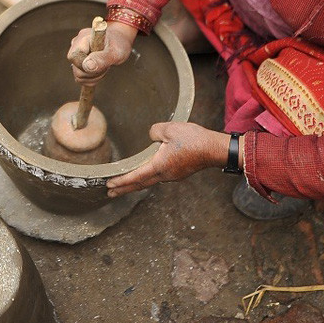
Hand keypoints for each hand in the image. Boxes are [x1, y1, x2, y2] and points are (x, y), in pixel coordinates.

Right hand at [68, 21, 135, 84]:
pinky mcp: (78, 61)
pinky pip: (81, 77)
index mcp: (83, 38)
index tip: (101, 63)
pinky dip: (92, 78)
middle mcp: (76, 44)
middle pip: (76, 69)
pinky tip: (100, 69)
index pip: (74, 57)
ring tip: (104, 66)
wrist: (119, 40)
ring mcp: (76, 53)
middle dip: (93, 73)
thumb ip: (101, 59)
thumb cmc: (118, 44)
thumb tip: (87, 66)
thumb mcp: (115, 52)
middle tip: (106, 66)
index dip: (86, 65)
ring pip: (78, 76)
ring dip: (94, 76)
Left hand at [106, 123, 228, 197]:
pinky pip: (158, 177)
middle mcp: (164, 175)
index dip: (121, 181)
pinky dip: (146, 179)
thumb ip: (154, 131)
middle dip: (123, 189)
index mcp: (159, 166)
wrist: (214, 149)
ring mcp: (172, 176)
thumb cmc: (194, 139)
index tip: (109, 186)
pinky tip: (145, 175)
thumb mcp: (170, 129)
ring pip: (149, 182)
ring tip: (124, 186)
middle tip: (110, 194)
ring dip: (135, 184)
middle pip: (140, 184)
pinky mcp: (178, 173)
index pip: (135, 176)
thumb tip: (151, 137)